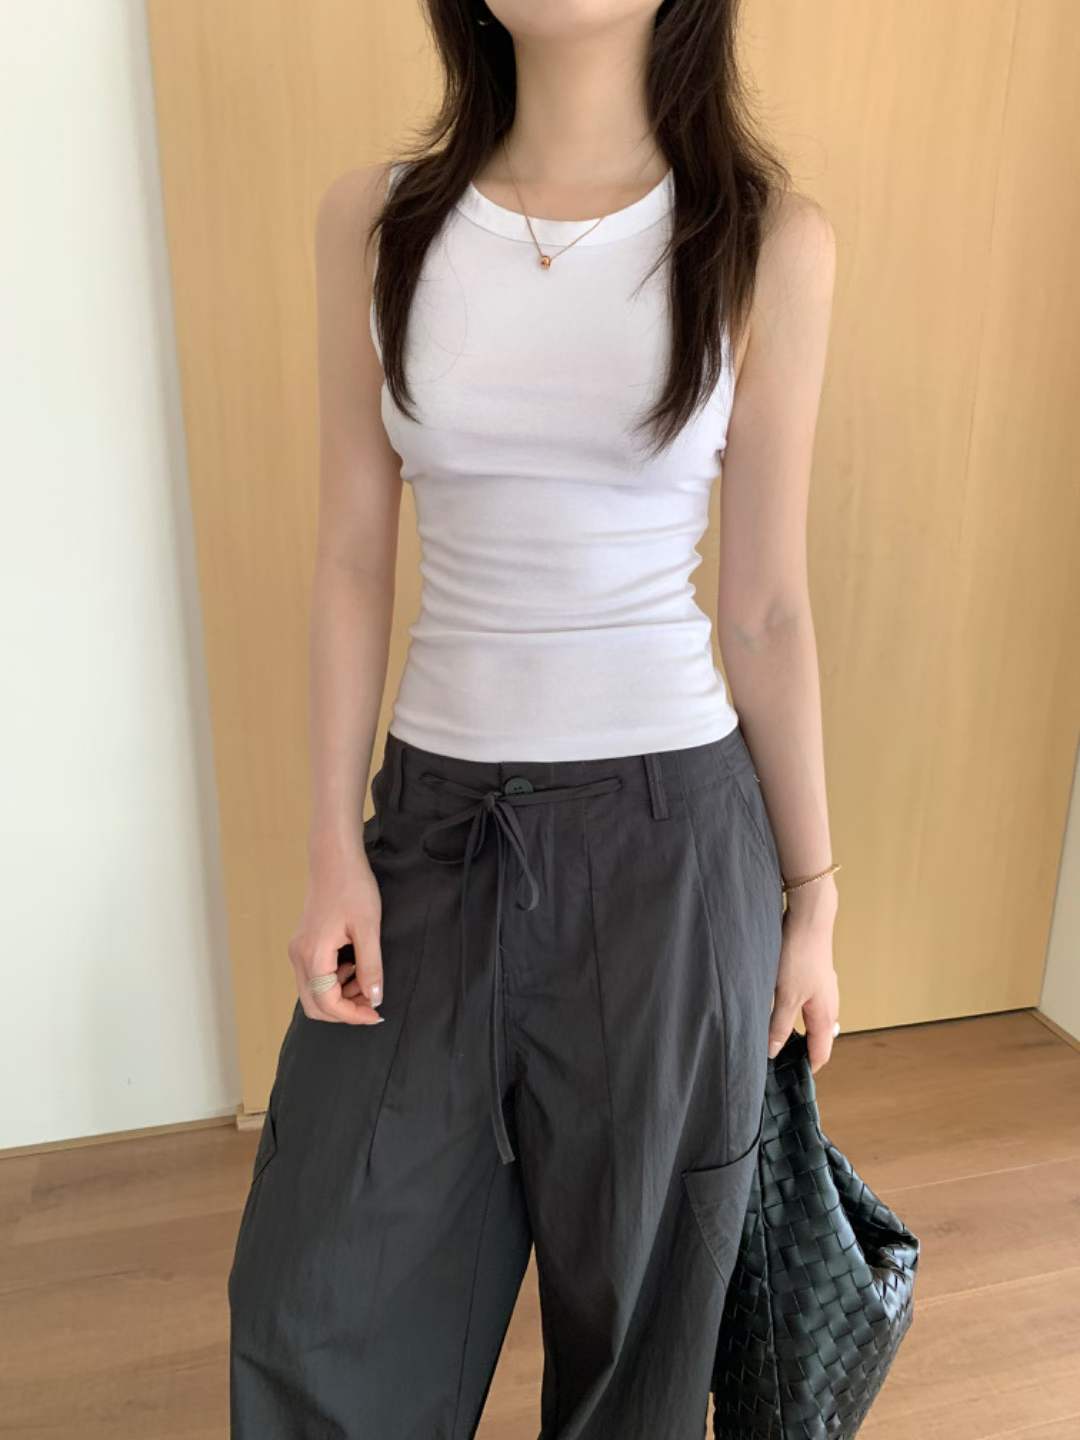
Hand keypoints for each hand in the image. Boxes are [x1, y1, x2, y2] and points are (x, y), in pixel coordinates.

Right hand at [287, 846, 384, 1024]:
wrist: (334, 859)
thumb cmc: (353, 887)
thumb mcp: (368, 928)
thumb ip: (371, 967)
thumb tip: (375, 999)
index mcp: (313, 954)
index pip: (327, 1003)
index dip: (353, 1015)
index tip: (377, 1014)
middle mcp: (299, 956)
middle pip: (314, 1006)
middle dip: (344, 1011)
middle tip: (372, 1003)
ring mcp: (298, 950)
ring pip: (313, 993)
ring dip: (340, 997)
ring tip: (367, 982)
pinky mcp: (304, 944)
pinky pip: (314, 977)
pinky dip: (334, 983)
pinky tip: (355, 967)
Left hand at [767, 880, 839, 1072]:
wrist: (809, 917)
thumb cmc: (800, 957)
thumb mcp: (785, 995)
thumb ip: (778, 1025)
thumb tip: (773, 1052)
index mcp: (825, 1015)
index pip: (821, 1053)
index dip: (807, 1068)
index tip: (789, 1080)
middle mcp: (828, 1004)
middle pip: (818, 1037)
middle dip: (800, 1051)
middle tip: (776, 1060)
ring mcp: (822, 988)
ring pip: (810, 1018)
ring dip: (794, 1030)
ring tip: (772, 1035)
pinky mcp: (813, 974)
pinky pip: (805, 1002)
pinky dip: (793, 1011)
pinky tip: (775, 1005)